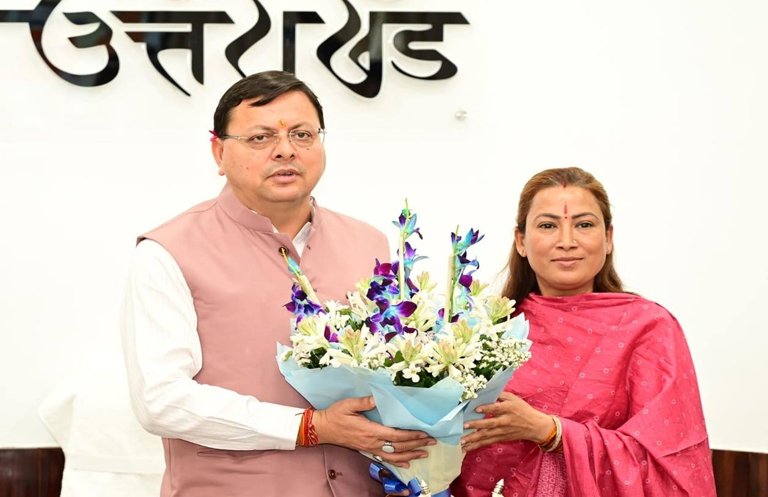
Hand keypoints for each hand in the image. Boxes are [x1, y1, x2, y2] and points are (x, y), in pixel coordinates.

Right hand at [313, 396, 435, 467]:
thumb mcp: (348, 404)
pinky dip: (398, 461)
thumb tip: (379, 397)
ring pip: (394, 455)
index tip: (424, 433)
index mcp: (370, 430)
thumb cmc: (335, 415)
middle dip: (417, 444)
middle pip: (399, 446)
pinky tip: (407, 462)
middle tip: (432, 442)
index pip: (396, 435)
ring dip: (411, 454)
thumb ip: (365, 402)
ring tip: (424, 453)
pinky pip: (385, 458)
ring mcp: (370, 448)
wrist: (322, 429)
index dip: (412, 436)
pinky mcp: (367, 450)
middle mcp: (372, 442)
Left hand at [461, 392, 551, 451]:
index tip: (476, 408)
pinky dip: (477, 445)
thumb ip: (500, 394)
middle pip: (490, 424)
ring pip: (487, 436)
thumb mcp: (513, 398)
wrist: (534, 426)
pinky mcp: (501, 438)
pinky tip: (467, 448)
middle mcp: (505, 421)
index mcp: (508, 409)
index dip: (487, 408)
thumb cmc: (522, 409)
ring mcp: (503, 432)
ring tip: (462, 441)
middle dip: (477, 425)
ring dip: (474, 439)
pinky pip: (488, 442)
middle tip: (465, 426)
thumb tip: (484, 391)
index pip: (496, 408)